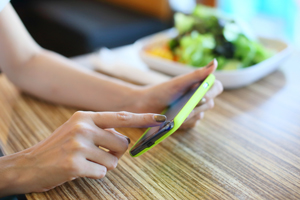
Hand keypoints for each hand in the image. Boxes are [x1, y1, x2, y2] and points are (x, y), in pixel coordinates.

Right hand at [0, 111, 165, 194]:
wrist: (30, 164)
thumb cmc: (59, 147)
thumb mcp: (78, 129)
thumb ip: (102, 129)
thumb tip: (125, 137)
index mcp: (85, 117)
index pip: (121, 116)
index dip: (144, 118)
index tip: (161, 119)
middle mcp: (83, 127)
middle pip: (122, 143)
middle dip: (116, 152)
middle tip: (98, 154)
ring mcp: (78, 145)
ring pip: (114, 160)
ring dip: (104, 165)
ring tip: (86, 161)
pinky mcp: (75, 164)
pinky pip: (102, 172)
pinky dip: (95, 174)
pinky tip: (79, 170)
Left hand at [138, 59, 222, 128]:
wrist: (144, 106)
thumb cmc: (161, 92)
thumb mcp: (179, 83)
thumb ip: (197, 74)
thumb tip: (215, 62)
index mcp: (197, 84)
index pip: (216, 87)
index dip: (212, 92)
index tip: (202, 95)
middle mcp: (198, 97)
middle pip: (209, 103)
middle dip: (195, 105)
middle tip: (181, 105)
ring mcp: (193, 110)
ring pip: (200, 115)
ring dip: (188, 115)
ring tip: (173, 112)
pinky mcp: (187, 121)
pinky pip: (193, 124)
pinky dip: (184, 122)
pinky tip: (174, 119)